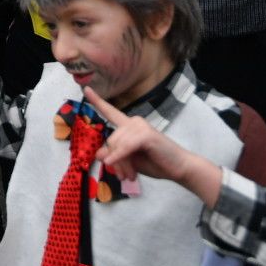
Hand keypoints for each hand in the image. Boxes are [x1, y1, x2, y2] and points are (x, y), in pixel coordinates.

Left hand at [83, 87, 222, 206]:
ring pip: (116, 145)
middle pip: (110, 141)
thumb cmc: (155, 162)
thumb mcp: (130, 160)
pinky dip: (118, 157)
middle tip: (125, 176)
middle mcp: (133, 122)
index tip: (86, 89)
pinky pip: (125, 146)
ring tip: (130, 176)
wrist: (179, 167)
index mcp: (129, 126)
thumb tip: (98, 154)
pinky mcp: (146, 134)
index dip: (97, 101)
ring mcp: (140, 126)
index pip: (110, 112)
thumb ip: (115, 155)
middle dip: (115, 161)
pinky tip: (112, 163)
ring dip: (121, 164)